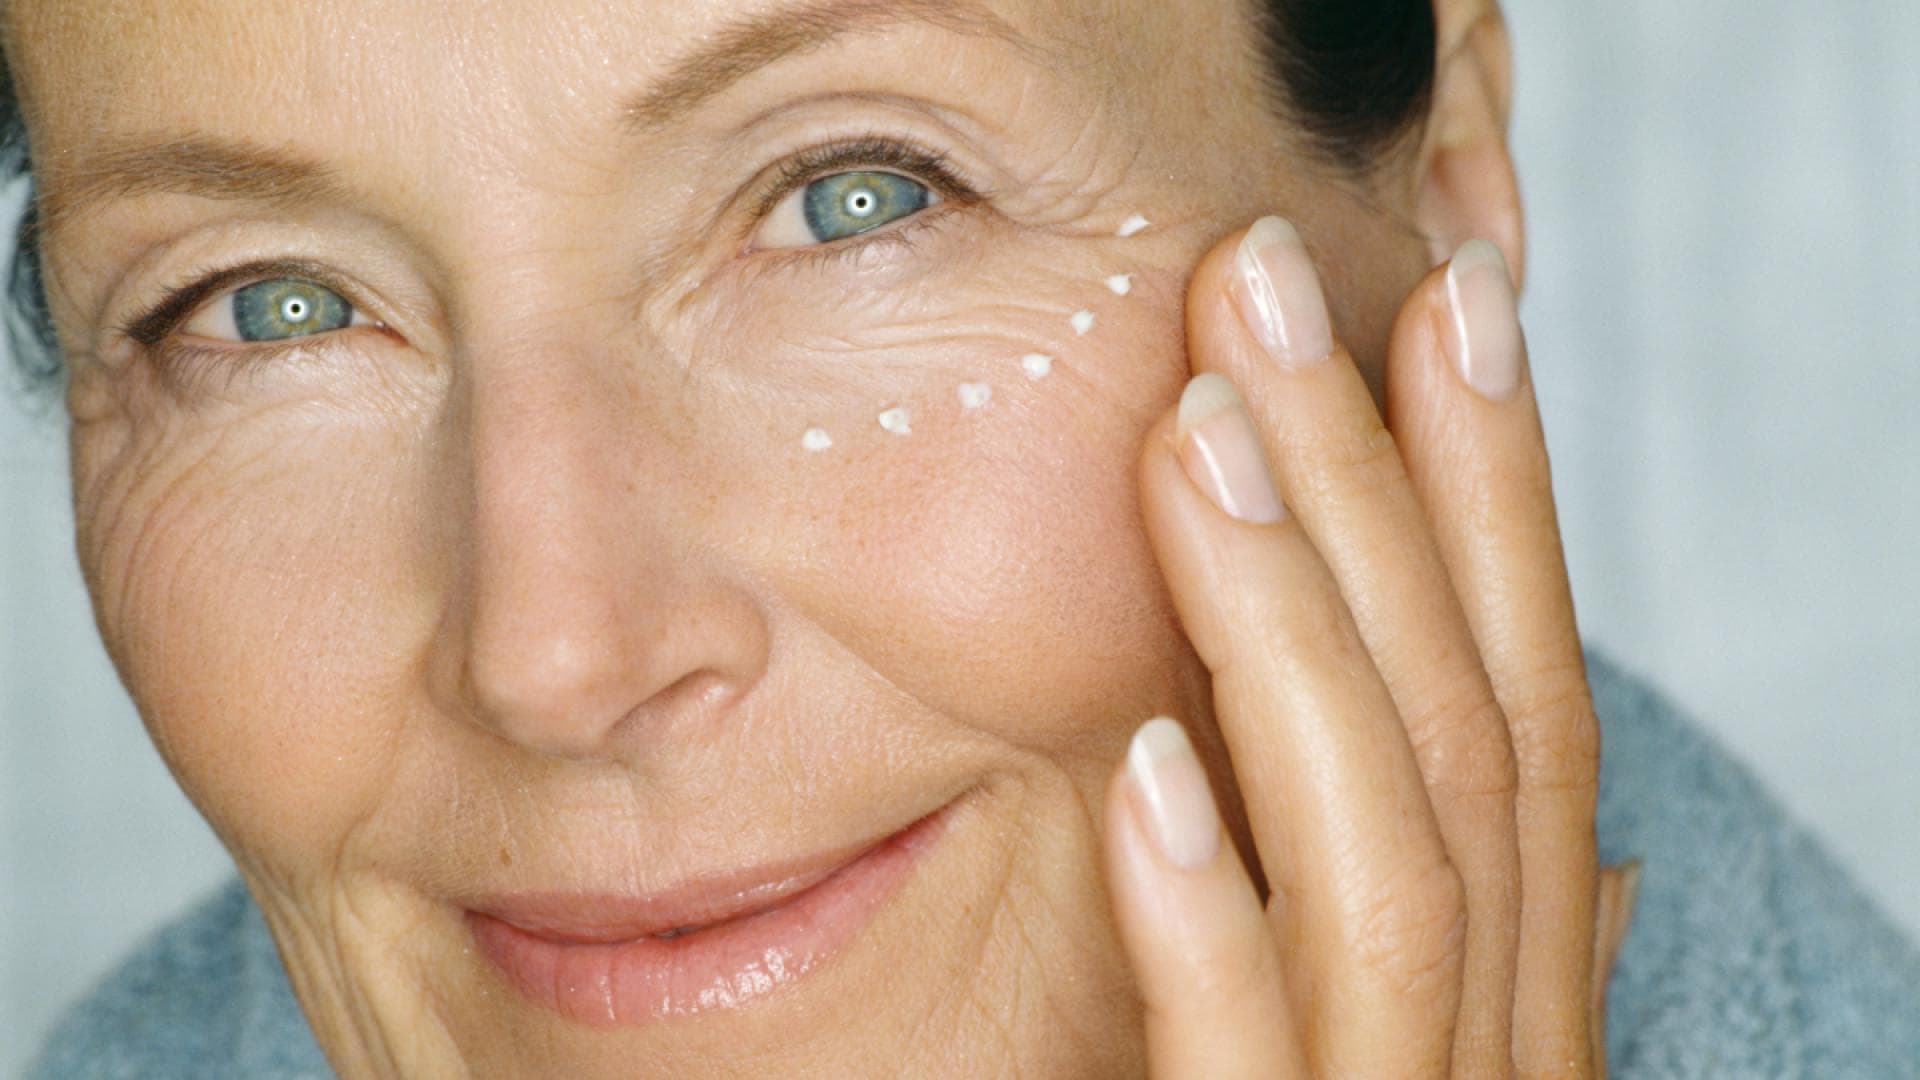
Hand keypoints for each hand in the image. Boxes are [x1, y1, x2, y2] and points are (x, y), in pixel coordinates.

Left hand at [1102, 217, 1631, 1076]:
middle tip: (1262, 283)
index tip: (1446, 306)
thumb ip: (1475, 950)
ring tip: (1196, 436)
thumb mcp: (1405, 1057)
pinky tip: (1141, 770)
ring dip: (1290, 628)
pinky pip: (1249, 1054)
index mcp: (1519, 998)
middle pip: (1463, 732)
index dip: (1500, 501)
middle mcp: (1492, 1051)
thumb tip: (1604, 864)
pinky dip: (1209, 910)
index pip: (1529, 711)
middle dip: (1377, 489)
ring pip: (1383, 858)